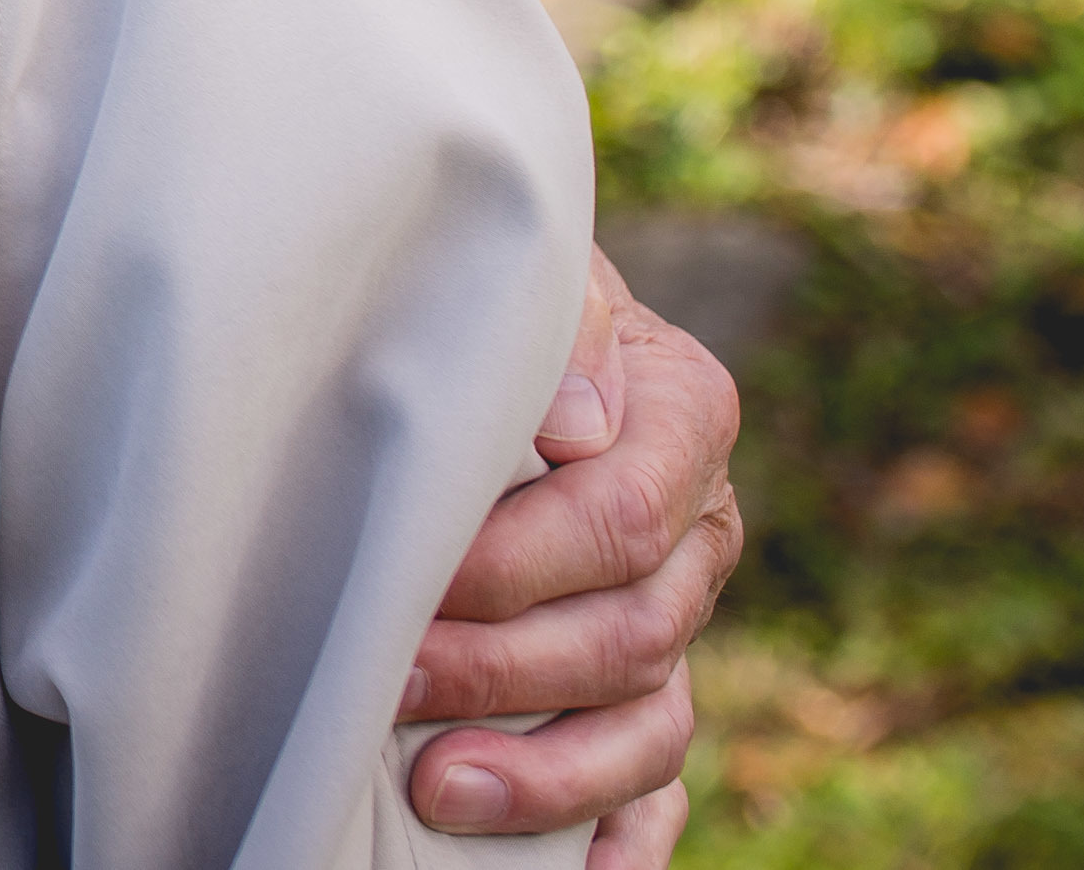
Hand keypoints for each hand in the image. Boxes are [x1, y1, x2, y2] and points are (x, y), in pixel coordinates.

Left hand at [403, 245, 744, 855]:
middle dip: (502, 670)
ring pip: (648, 723)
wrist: (477, 298)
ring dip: (550, 773)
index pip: (620, 518)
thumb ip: (557, 327)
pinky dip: (622, 837)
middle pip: (628, 631)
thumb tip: (576, 425)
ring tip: (441, 793)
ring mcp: (677, 616)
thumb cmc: (478, 284)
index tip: (413, 580)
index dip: (516, 565)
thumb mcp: (523, 270)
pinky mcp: (644, 688)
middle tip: (386, 685)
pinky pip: (659, 788)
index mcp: (682, 414)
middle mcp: (697, 527)